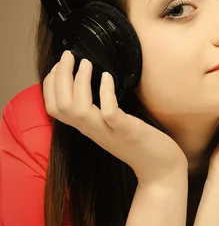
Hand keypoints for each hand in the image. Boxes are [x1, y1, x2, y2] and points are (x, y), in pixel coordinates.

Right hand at [43, 51, 187, 185]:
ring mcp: (110, 132)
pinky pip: (109, 112)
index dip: (50, 85)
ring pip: (78, 110)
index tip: (60, 65)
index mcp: (88, 128)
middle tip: (68, 55)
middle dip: (60, 77)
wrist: (161, 169)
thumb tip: (95, 85)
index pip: (54, 108)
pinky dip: (105, 93)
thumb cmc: (141, 144)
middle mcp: (93, 131)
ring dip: (79, 82)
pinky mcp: (128, 132)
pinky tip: (108, 77)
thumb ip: (101, 111)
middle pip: (61, 105)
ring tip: (86, 63)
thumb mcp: (113, 126)